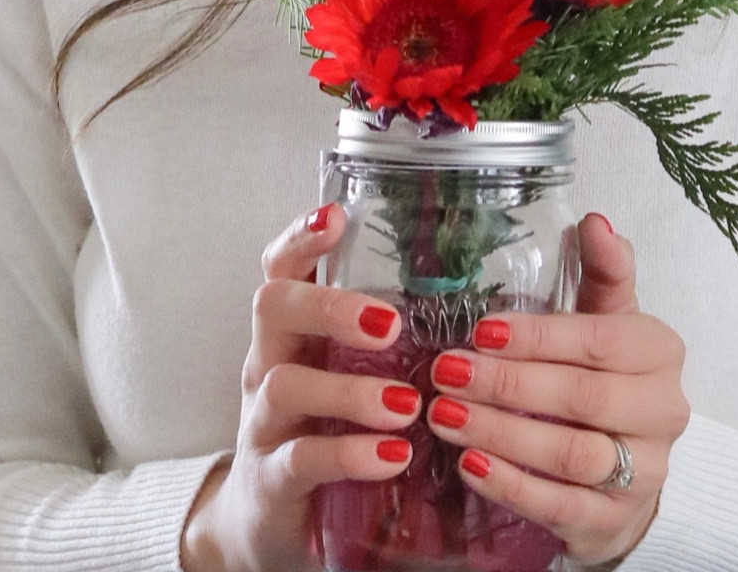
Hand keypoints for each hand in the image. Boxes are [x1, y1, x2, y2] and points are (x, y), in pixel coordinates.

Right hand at [179, 204, 416, 571]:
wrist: (267, 521)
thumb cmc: (322, 429)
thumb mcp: (344, 375)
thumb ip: (383, 339)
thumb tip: (474, 294)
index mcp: (291, 332)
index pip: (283, 268)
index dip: (300, 238)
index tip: (335, 216)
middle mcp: (268, 364)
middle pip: (273, 308)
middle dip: (328, 306)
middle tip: (390, 324)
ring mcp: (263, 423)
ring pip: (286, 385)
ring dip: (349, 391)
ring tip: (405, 404)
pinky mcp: (270, 480)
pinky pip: (301, 459)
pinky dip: (348, 454)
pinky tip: (392, 456)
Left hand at [423, 214, 687, 566]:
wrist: (631, 467)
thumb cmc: (607, 377)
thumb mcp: (609, 320)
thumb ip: (603, 271)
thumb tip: (595, 221)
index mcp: (659, 352)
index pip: (598, 341)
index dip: (538, 337)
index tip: (481, 330)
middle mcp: (662, 412)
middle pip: (581, 399)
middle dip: (508, 385)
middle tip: (447, 372)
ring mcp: (644, 473)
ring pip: (570, 455)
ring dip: (501, 435)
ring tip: (445, 415)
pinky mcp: (614, 521)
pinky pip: (559, 506)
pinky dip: (511, 486)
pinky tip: (469, 464)